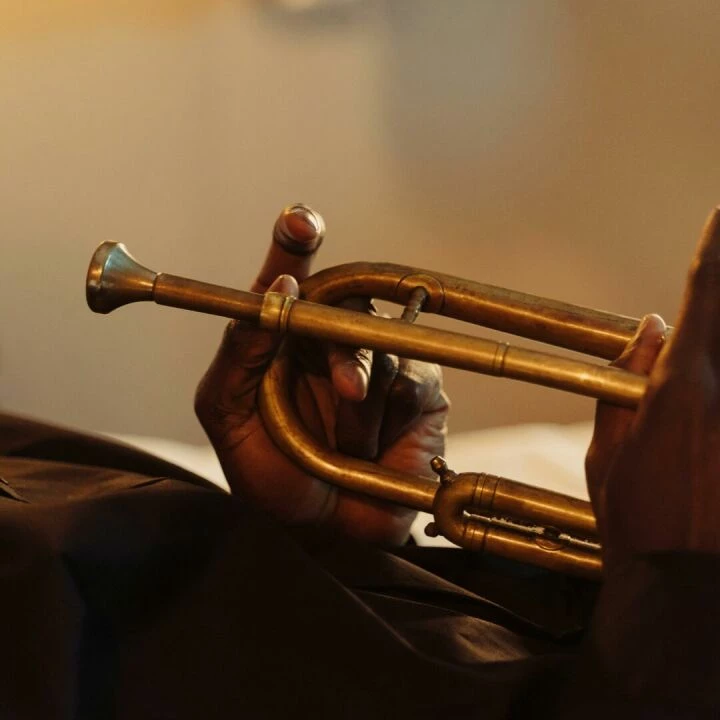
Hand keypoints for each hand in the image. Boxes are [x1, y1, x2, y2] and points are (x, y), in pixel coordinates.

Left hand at [195, 205, 448, 545]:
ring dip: (361, 405)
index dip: (294, 242)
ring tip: (343, 449)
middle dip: (346, 349)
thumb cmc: (270, 469)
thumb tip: (275, 290)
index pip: (290, 278)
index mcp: (285, 336)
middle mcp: (335, 338)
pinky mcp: (421, 388)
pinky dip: (389, 419)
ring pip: (382, 347)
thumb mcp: (227, 413)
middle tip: (346, 388)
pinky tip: (374, 450)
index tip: (299, 222)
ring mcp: (382, 359)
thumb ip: (237, 352)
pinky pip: (413, 382)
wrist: (323, 529)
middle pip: (350, 304)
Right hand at [587, 207, 719, 568]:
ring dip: (718, 337)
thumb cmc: (637, 523)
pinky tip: (707, 389)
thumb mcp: (607, 455)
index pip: (703, 296)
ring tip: (690, 371)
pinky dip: (715, 377)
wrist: (690, 589)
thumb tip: (651, 330)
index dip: (715, 247)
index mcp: (681, 389)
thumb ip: (626, 383)